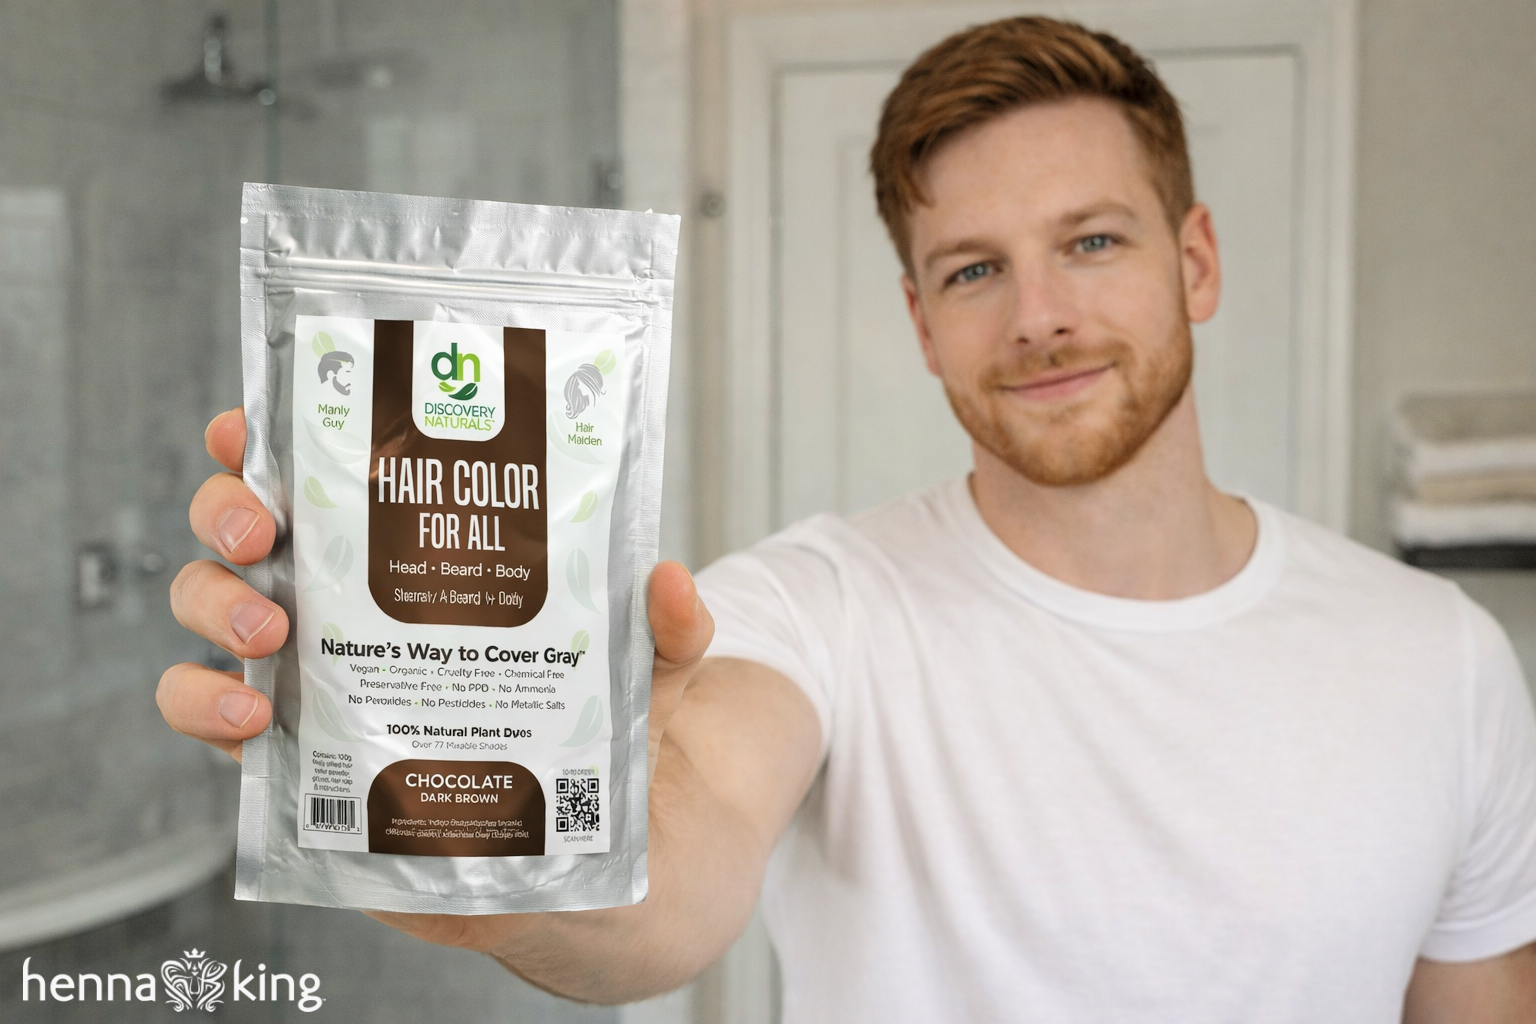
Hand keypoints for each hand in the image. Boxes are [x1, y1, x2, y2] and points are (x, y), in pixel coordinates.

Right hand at [158, 409, 719, 971]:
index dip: (275, 431)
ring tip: (273, 633)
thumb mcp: (639, 675)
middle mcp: (343, 592)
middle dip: (229, 506)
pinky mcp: (290, 745)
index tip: (252, 421)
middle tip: (264, 529)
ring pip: (212, 603)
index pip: (328, 465)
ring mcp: (307, 666)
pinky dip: (203, 706)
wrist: (561, 844)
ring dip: (218, 602)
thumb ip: (667, 633)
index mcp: (412, 547)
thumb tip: (669, 579)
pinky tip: (248, 717)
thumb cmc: (586, 730)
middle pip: (246, 519)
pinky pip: (206, 714)